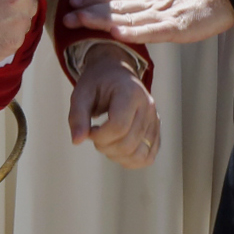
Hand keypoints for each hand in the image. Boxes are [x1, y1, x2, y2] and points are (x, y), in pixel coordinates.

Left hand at [60, 0, 233, 46]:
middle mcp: (154, 2)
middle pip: (117, 5)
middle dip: (89, 9)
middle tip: (65, 12)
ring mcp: (164, 13)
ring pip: (127, 16)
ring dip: (100, 18)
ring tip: (78, 20)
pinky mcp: (177, 26)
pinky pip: (151, 30)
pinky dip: (132, 32)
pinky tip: (115, 33)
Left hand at [67, 48, 157, 167]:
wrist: (116, 73)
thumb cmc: (98, 82)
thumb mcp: (81, 93)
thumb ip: (77, 116)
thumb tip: (77, 141)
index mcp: (131, 93)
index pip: (119, 127)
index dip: (99, 136)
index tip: (89, 130)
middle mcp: (148, 107)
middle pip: (128, 144)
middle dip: (105, 147)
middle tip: (95, 135)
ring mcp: (154, 120)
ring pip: (139, 155)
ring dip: (117, 156)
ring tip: (106, 142)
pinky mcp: (156, 131)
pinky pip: (147, 157)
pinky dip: (130, 160)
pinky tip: (117, 149)